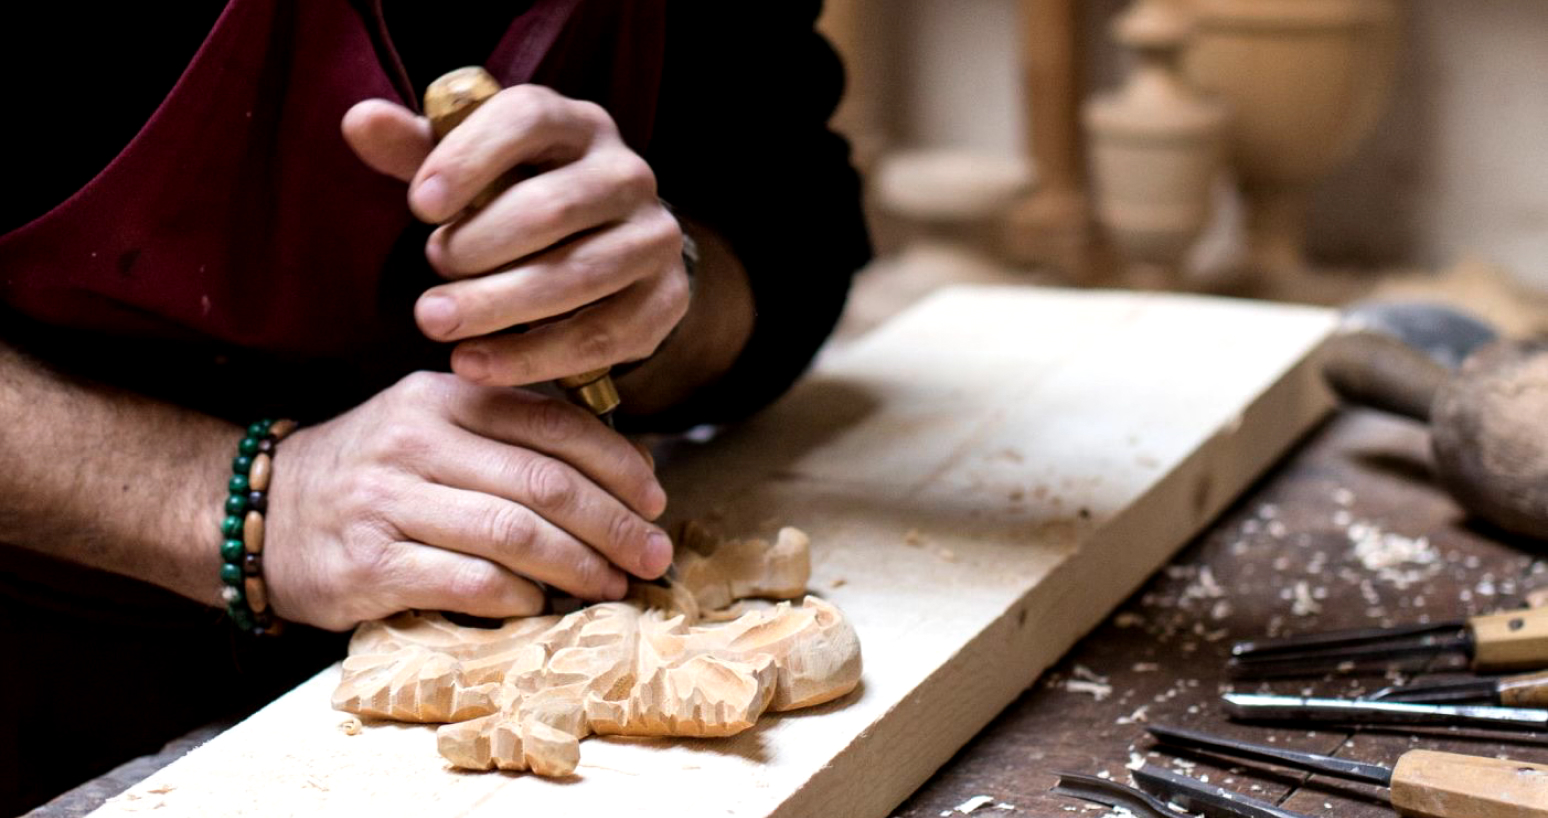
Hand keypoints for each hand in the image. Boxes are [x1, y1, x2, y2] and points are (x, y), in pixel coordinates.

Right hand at [262, 372, 671, 630]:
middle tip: (653, 554)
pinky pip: (468, 582)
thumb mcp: (437, 427)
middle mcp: (415, 440)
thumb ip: (516, 436)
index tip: (656, 499)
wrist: (262, 512)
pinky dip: (519, 595)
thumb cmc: (378, 474)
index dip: (617, 465)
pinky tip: (543, 602)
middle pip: (543, 482)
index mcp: (443, 396)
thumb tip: (628, 469)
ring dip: (579, 565)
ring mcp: (388, 501)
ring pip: (513, 533)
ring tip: (614, 583)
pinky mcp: (369, 565)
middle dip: (614, 523)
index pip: (553, 424)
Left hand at [342, 86, 689, 386]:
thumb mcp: (469, 172)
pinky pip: (602, 334)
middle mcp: (627, 174)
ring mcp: (653, 238)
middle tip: (427, 274)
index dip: (471, 160)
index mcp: (575, 125)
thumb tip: (359, 121)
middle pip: (553, 207)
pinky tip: (480, 363)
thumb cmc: (519, 202)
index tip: (419, 206)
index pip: (528, 120)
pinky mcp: (665, 300)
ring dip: (500, 306)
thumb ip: (416, 151)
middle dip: (479, 248)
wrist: (608, 254)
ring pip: (579, 274)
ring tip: (437, 324)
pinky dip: (536, 355)